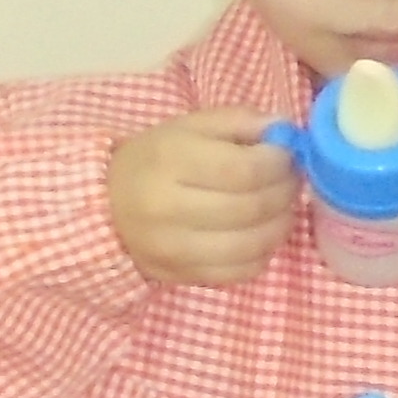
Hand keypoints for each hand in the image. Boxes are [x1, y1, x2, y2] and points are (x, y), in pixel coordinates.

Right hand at [106, 109, 291, 288]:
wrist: (105, 206)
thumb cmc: (154, 159)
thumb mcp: (188, 127)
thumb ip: (237, 121)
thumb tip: (283, 131)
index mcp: (169, 161)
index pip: (243, 169)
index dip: (279, 164)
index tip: (288, 156)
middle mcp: (167, 209)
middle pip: (251, 208)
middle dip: (285, 193)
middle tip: (292, 182)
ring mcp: (172, 250)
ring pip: (250, 246)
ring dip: (280, 226)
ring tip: (282, 209)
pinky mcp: (179, 277)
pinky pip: (238, 273)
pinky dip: (262, 255)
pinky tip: (260, 236)